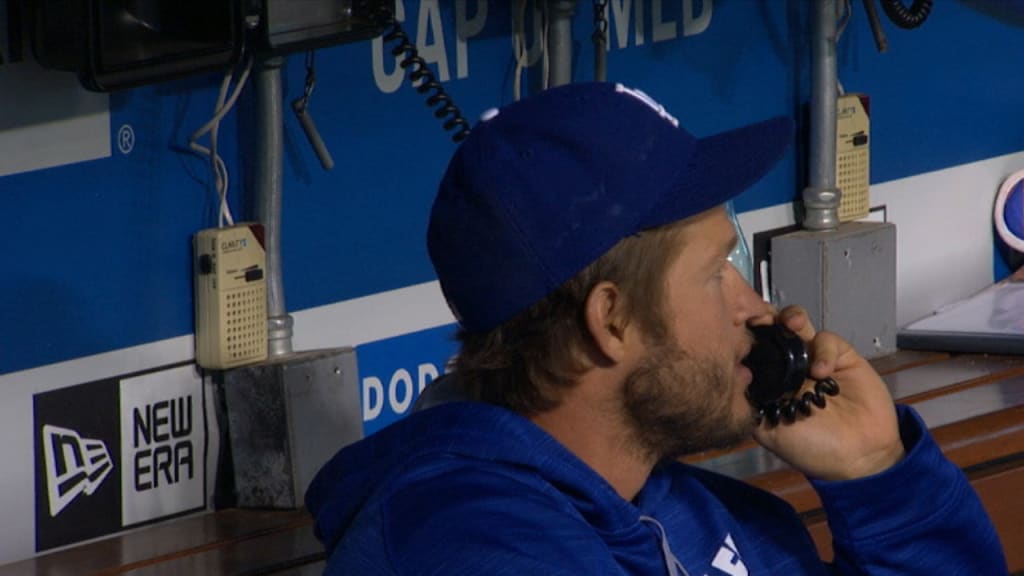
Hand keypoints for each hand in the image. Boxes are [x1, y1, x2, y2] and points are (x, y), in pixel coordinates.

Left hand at [751, 306, 905, 480]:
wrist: (858, 457)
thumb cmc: (812, 448)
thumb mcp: (770, 431)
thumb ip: (752, 404)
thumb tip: (731, 377)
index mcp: (767, 380)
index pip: (750, 348)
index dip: (742, 335)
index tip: (734, 326)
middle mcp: (786, 366)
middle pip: (771, 329)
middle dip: (764, 317)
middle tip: (761, 318)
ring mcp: (812, 359)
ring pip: (796, 324)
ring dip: (791, 318)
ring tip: (792, 326)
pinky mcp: (840, 357)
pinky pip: (827, 339)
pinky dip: (823, 350)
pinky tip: (822, 371)